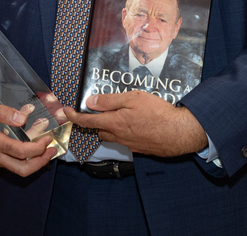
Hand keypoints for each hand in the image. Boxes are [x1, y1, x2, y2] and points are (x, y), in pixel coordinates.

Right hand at [0, 100, 56, 176]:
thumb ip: (4, 113)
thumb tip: (23, 118)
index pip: (21, 152)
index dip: (38, 148)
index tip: (48, 139)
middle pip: (22, 169)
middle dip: (40, 162)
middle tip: (52, 151)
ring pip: (15, 169)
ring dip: (33, 163)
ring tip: (45, 151)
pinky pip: (8, 165)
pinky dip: (22, 160)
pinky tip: (28, 149)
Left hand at [64, 90, 207, 156]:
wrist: (180, 133)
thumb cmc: (158, 113)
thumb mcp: (133, 98)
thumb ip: (110, 100)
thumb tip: (90, 102)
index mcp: (114, 122)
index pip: (87, 121)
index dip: (74, 117)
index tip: (66, 112)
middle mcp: (118, 136)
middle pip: (98, 130)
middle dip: (92, 121)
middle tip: (93, 111)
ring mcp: (129, 144)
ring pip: (110, 136)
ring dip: (107, 127)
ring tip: (114, 115)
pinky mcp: (139, 148)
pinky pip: (124, 140)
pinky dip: (121, 132)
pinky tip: (131, 124)